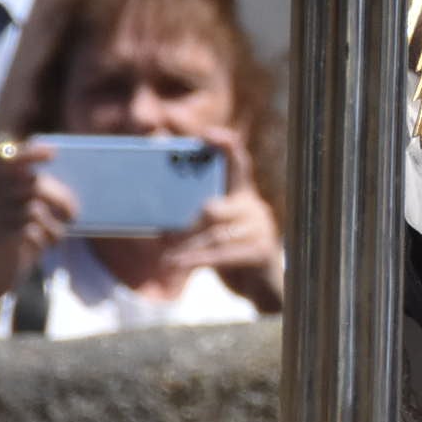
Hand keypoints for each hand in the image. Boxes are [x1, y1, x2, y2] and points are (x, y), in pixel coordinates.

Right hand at [0, 142, 74, 294]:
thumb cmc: (18, 239)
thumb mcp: (27, 215)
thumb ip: (39, 197)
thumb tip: (72, 194)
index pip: (10, 158)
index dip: (31, 153)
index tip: (54, 153)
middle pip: (35, 185)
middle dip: (61, 199)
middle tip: (74, 214)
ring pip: (36, 210)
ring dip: (54, 226)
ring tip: (56, 238)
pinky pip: (32, 231)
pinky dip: (45, 239)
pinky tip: (45, 247)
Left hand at [167, 130, 283, 306]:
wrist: (260, 286)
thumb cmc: (232, 254)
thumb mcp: (216, 231)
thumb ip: (198, 220)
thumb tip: (160, 216)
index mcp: (243, 195)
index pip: (238, 163)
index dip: (226, 146)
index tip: (209, 135)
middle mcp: (255, 207)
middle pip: (213, 208)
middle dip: (185, 224)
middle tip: (162, 234)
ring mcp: (261, 229)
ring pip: (215, 234)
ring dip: (186, 247)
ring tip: (165, 256)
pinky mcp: (261, 251)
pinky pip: (222, 253)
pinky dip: (196, 259)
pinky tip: (176, 263)